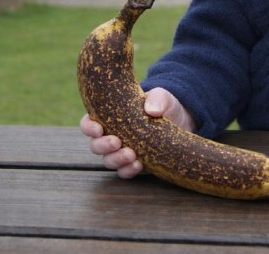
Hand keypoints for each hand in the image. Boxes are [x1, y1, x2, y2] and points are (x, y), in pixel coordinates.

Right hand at [79, 87, 196, 178]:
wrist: (180, 120)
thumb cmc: (163, 105)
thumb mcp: (162, 97)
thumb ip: (157, 99)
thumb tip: (152, 110)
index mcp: (109, 116)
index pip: (88, 123)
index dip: (88, 127)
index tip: (98, 129)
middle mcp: (111, 135)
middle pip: (95, 145)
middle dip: (103, 146)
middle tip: (117, 142)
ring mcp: (121, 151)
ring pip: (108, 160)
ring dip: (116, 160)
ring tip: (131, 155)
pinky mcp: (134, 163)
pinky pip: (124, 171)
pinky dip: (128, 170)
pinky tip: (138, 165)